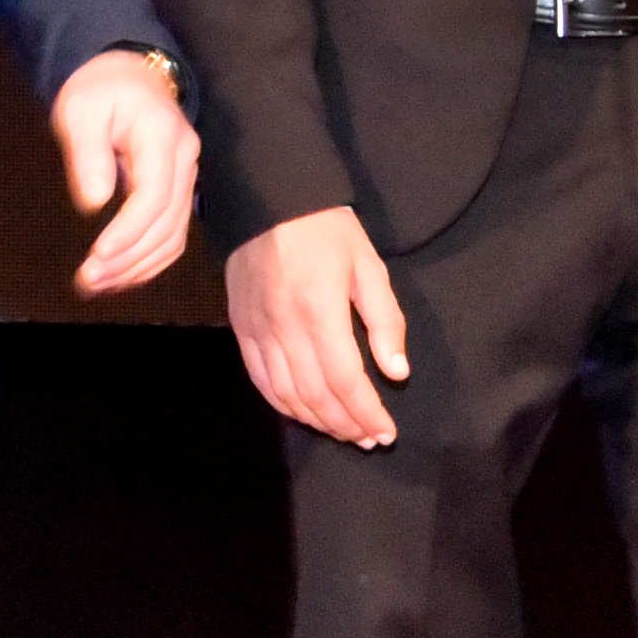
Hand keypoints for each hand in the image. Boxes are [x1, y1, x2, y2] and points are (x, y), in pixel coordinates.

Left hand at [51, 50, 198, 295]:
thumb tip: (94, 203)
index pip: (154, 196)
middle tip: (87, 280)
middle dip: (127, 259)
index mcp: (164, 137)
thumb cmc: (99, 90)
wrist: (127, 75)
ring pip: (172, 238)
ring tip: (97, 284)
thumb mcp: (81, 110)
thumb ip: (88, 154)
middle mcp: (185, 162)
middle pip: (166, 225)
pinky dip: (147, 262)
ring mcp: (187, 179)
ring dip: (136, 268)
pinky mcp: (178, 193)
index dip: (128, 232)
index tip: (97, 255)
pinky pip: (171, 237)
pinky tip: (118, 276)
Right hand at [228, 202, 410, 448]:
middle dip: (346, 424)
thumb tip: (397, 373)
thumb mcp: (369, 265)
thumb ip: (385, 321)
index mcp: (320, 309)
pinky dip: (284, 405)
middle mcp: (284, 326)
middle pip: (315, 395)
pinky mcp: (241, 328)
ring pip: (286, 394)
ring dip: (317, 421)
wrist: (270, 199)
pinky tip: (305, 414)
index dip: (366, 413)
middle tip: (370, 438)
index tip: (386, 431)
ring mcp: (257, 329)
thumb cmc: (327, 229)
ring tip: (344, 431)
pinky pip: (260, 380)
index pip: (345, 379)